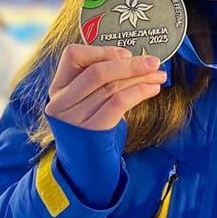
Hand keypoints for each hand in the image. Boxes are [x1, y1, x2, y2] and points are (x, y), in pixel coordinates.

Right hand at [45, 44, 166, 130]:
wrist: (85, 166)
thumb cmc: (90, 126)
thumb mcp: (86, 100)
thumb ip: (101, 79)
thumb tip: (134, 60)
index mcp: (58, 87)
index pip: (73, 55)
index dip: (102, 51)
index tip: (126, 54)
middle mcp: (62, 102)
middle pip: (97, 72)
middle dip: (130, 65)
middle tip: (153, 62)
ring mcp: (74, 118)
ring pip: (111, 87)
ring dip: (140, 78)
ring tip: (158, 76)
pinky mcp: (92, 131)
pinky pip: (118, 103)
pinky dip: (138, 92)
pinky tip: (152, 90)